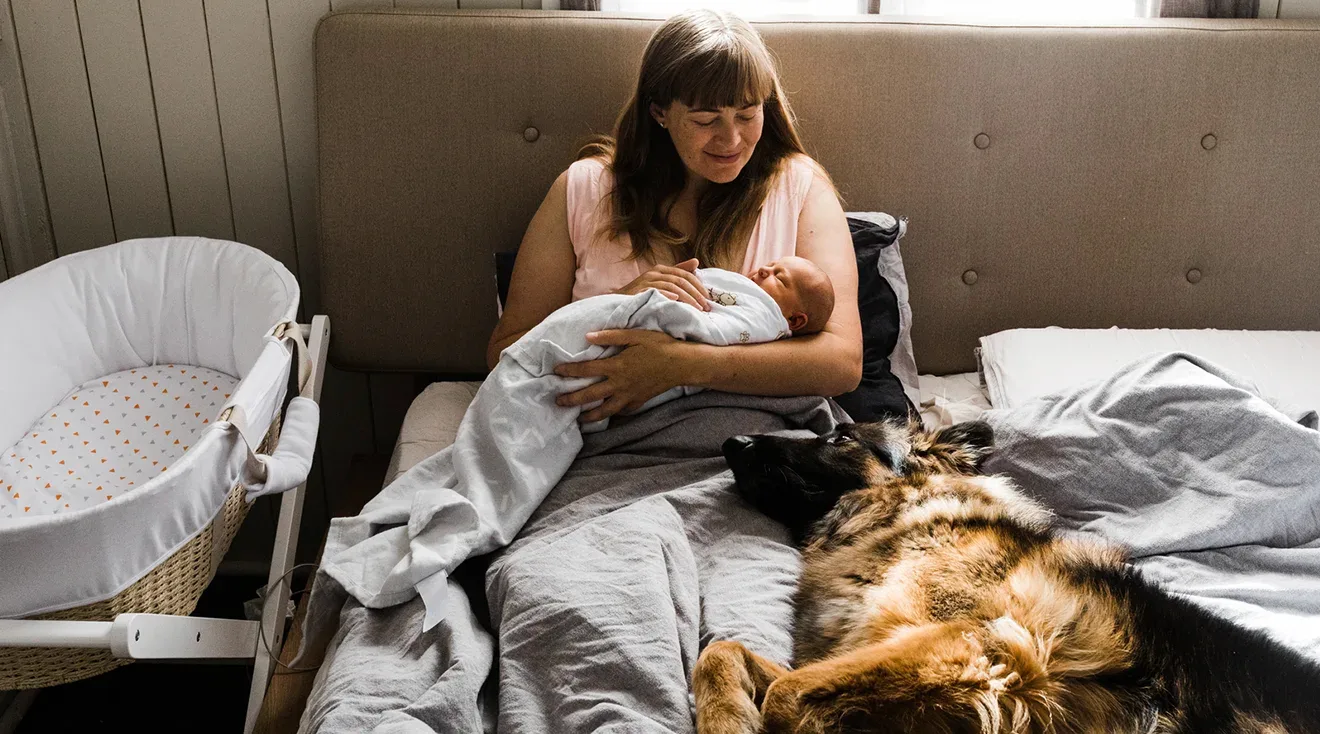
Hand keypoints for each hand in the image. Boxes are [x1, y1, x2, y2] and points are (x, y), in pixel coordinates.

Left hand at [555, 330, 686, 421]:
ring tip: (578, 418)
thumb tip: (588, 336)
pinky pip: (622, 411)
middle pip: (590, 395)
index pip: (586, 370)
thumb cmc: (660, 346)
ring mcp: (629, 395)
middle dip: (572, 399)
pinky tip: (608, 415)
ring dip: (590, 415)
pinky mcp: (639, 401)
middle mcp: (620, 384)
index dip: (569, 371)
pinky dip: (613, 414)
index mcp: (617, 366)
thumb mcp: (636, 335)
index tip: (556, 372)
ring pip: (605, 410)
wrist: (682, 365)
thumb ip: (611, 335)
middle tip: (558, 402)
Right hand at [614, 258, 710, 310]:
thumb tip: (696, 262)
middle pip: (681, 280)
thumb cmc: (640, 295)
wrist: (616, 304)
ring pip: (673, 287)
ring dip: (687, 298)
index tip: (708, 299)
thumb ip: (677, 273)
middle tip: (706, 307)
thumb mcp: (660, 283)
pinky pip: (657, 292)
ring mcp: (645, 281)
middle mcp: (654, 272)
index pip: (685, 274)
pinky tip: (677, 302)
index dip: (698, 286)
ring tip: (697, 309)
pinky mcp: (638, 291)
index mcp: (660, 269)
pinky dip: (668, 296)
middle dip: (696, 294)